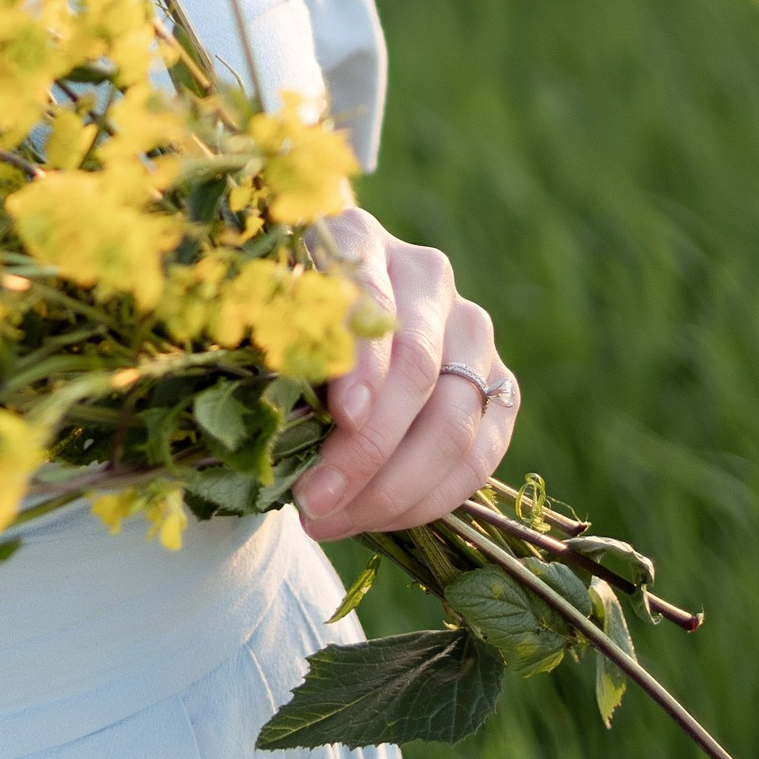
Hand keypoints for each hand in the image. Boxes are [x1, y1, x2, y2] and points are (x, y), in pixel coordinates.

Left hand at [293, 208, 520, 543]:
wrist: (330, 326)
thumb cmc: (280, 320)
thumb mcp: (260, 316)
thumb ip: (269, 349)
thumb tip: (259, 416)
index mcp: (359, 238)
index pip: (372, 298)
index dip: (362, 363)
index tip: (342, 417)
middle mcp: (426, 275)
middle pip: (417, 368)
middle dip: (366, 447)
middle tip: (313, 500)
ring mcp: (470, 328)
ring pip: (455, 419)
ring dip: (393, 485)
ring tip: (331, 520)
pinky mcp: (498, 382)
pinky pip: (481, 453)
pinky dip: (430, 497)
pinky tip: (376, 519)